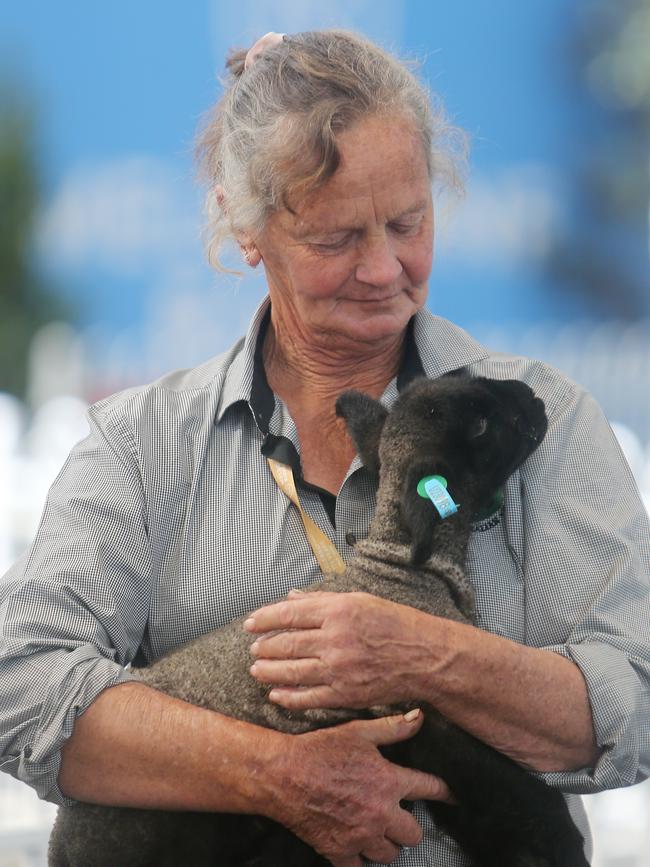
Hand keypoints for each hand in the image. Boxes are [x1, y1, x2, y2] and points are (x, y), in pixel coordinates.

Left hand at [244, 590, 436, 709]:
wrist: (424, 656)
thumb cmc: (394, 623)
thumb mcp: (359, 600)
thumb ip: (322, 600)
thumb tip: (291, 598)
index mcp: (338, 610)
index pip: (290, 614)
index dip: (265, 619)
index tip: (250, 623)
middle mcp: (335, 638)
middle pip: (287, 643)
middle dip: (264, 647)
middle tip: (253, 649)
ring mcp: (339, 668)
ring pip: (292, 671)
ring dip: (269, 671)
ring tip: (256, 669)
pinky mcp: (345, 694)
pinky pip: (309, 697)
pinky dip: (288, 697)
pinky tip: (276, 694)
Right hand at [268, 710, 453, 864]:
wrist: (284, 775)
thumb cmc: (320, 750)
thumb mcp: (358, 732)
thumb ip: (392, 728)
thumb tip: (419, 718)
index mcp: (389, 782)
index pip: (429, 788)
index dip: (444, 792)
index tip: (452, 796)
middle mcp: (381, 813)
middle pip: (414, 833)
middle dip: (409, 825)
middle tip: (399, 817)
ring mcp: (361, 836)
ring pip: (390, 854)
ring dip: (387, 844)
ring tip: (378, 832)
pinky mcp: (340, 852)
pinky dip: (360, 860)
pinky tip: (356, 848)